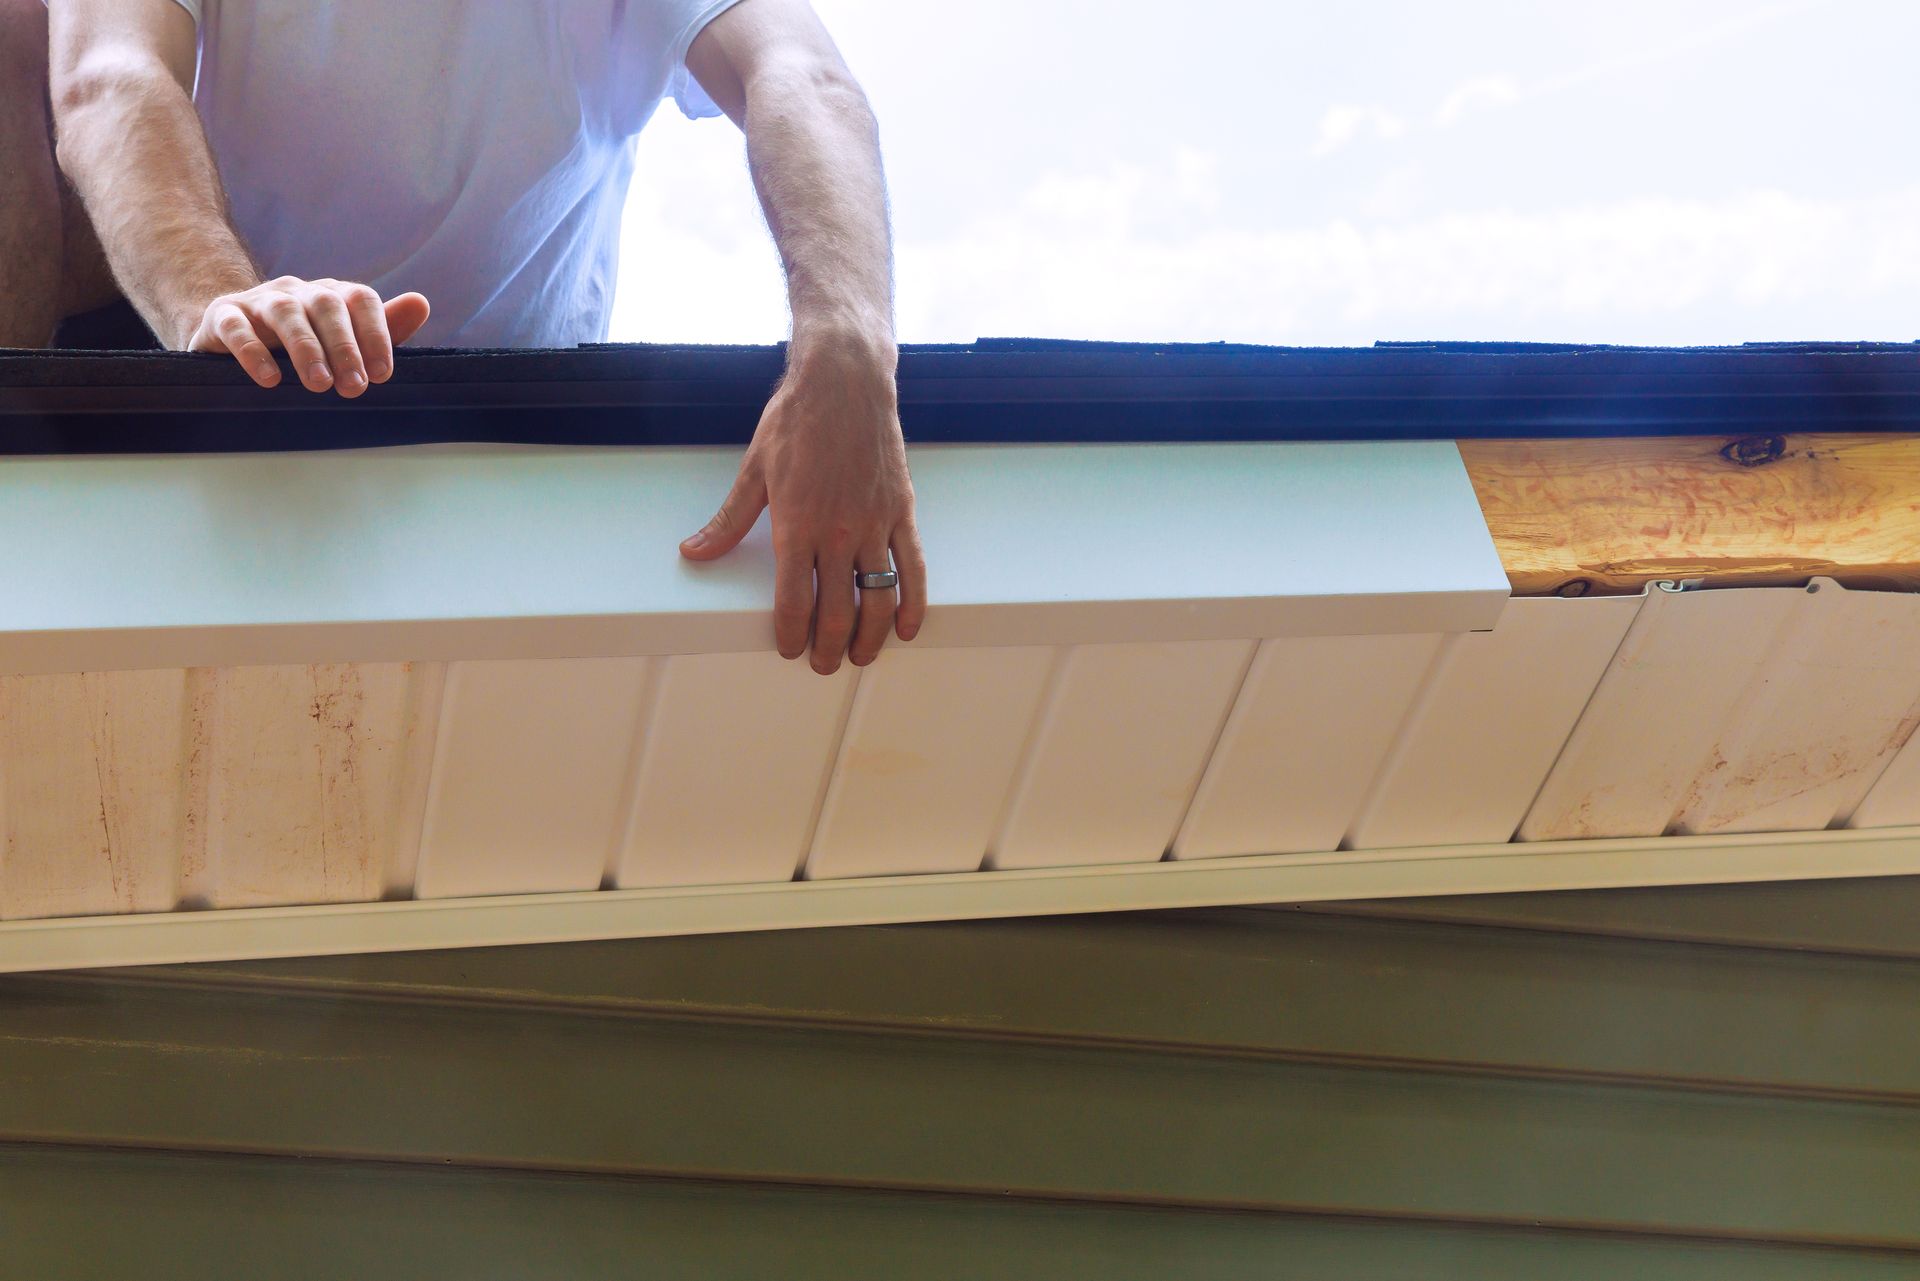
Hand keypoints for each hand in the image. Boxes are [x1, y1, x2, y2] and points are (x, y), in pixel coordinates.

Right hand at [186, 277, 430, 396]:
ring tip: (319, 384)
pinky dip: (252, 351)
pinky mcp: (223, 316)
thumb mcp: (343, 339)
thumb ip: (383, 328)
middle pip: (326, 305)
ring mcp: (258, 301)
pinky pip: (236, 327)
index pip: (360, 300)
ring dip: (305, 349)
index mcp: (331, 296)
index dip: (375, 333)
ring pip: (285, 313)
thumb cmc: (300, 345)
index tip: (383, 373)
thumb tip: (420, 304)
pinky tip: (268, 379)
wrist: (229, 336)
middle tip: (354, 387)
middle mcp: (297, 292)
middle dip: (344, 347)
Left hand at [680, 345, 926, 673]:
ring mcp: (875, 524)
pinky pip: (913, 569)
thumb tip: (695, 551)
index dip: (791, 634)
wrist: (845, 383)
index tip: (788, 647)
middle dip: (828, 646)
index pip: (794, 601)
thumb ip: (729, 521)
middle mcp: (838, 532)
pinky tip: (905, 627)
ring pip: (878, 599)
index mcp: (796, 525)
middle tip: (821, 663)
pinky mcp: (901, 512)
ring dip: (870, 637)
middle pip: (837, 611)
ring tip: (861, 656)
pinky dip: (912, 604)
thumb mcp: (754, 470)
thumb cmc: (796, 421)